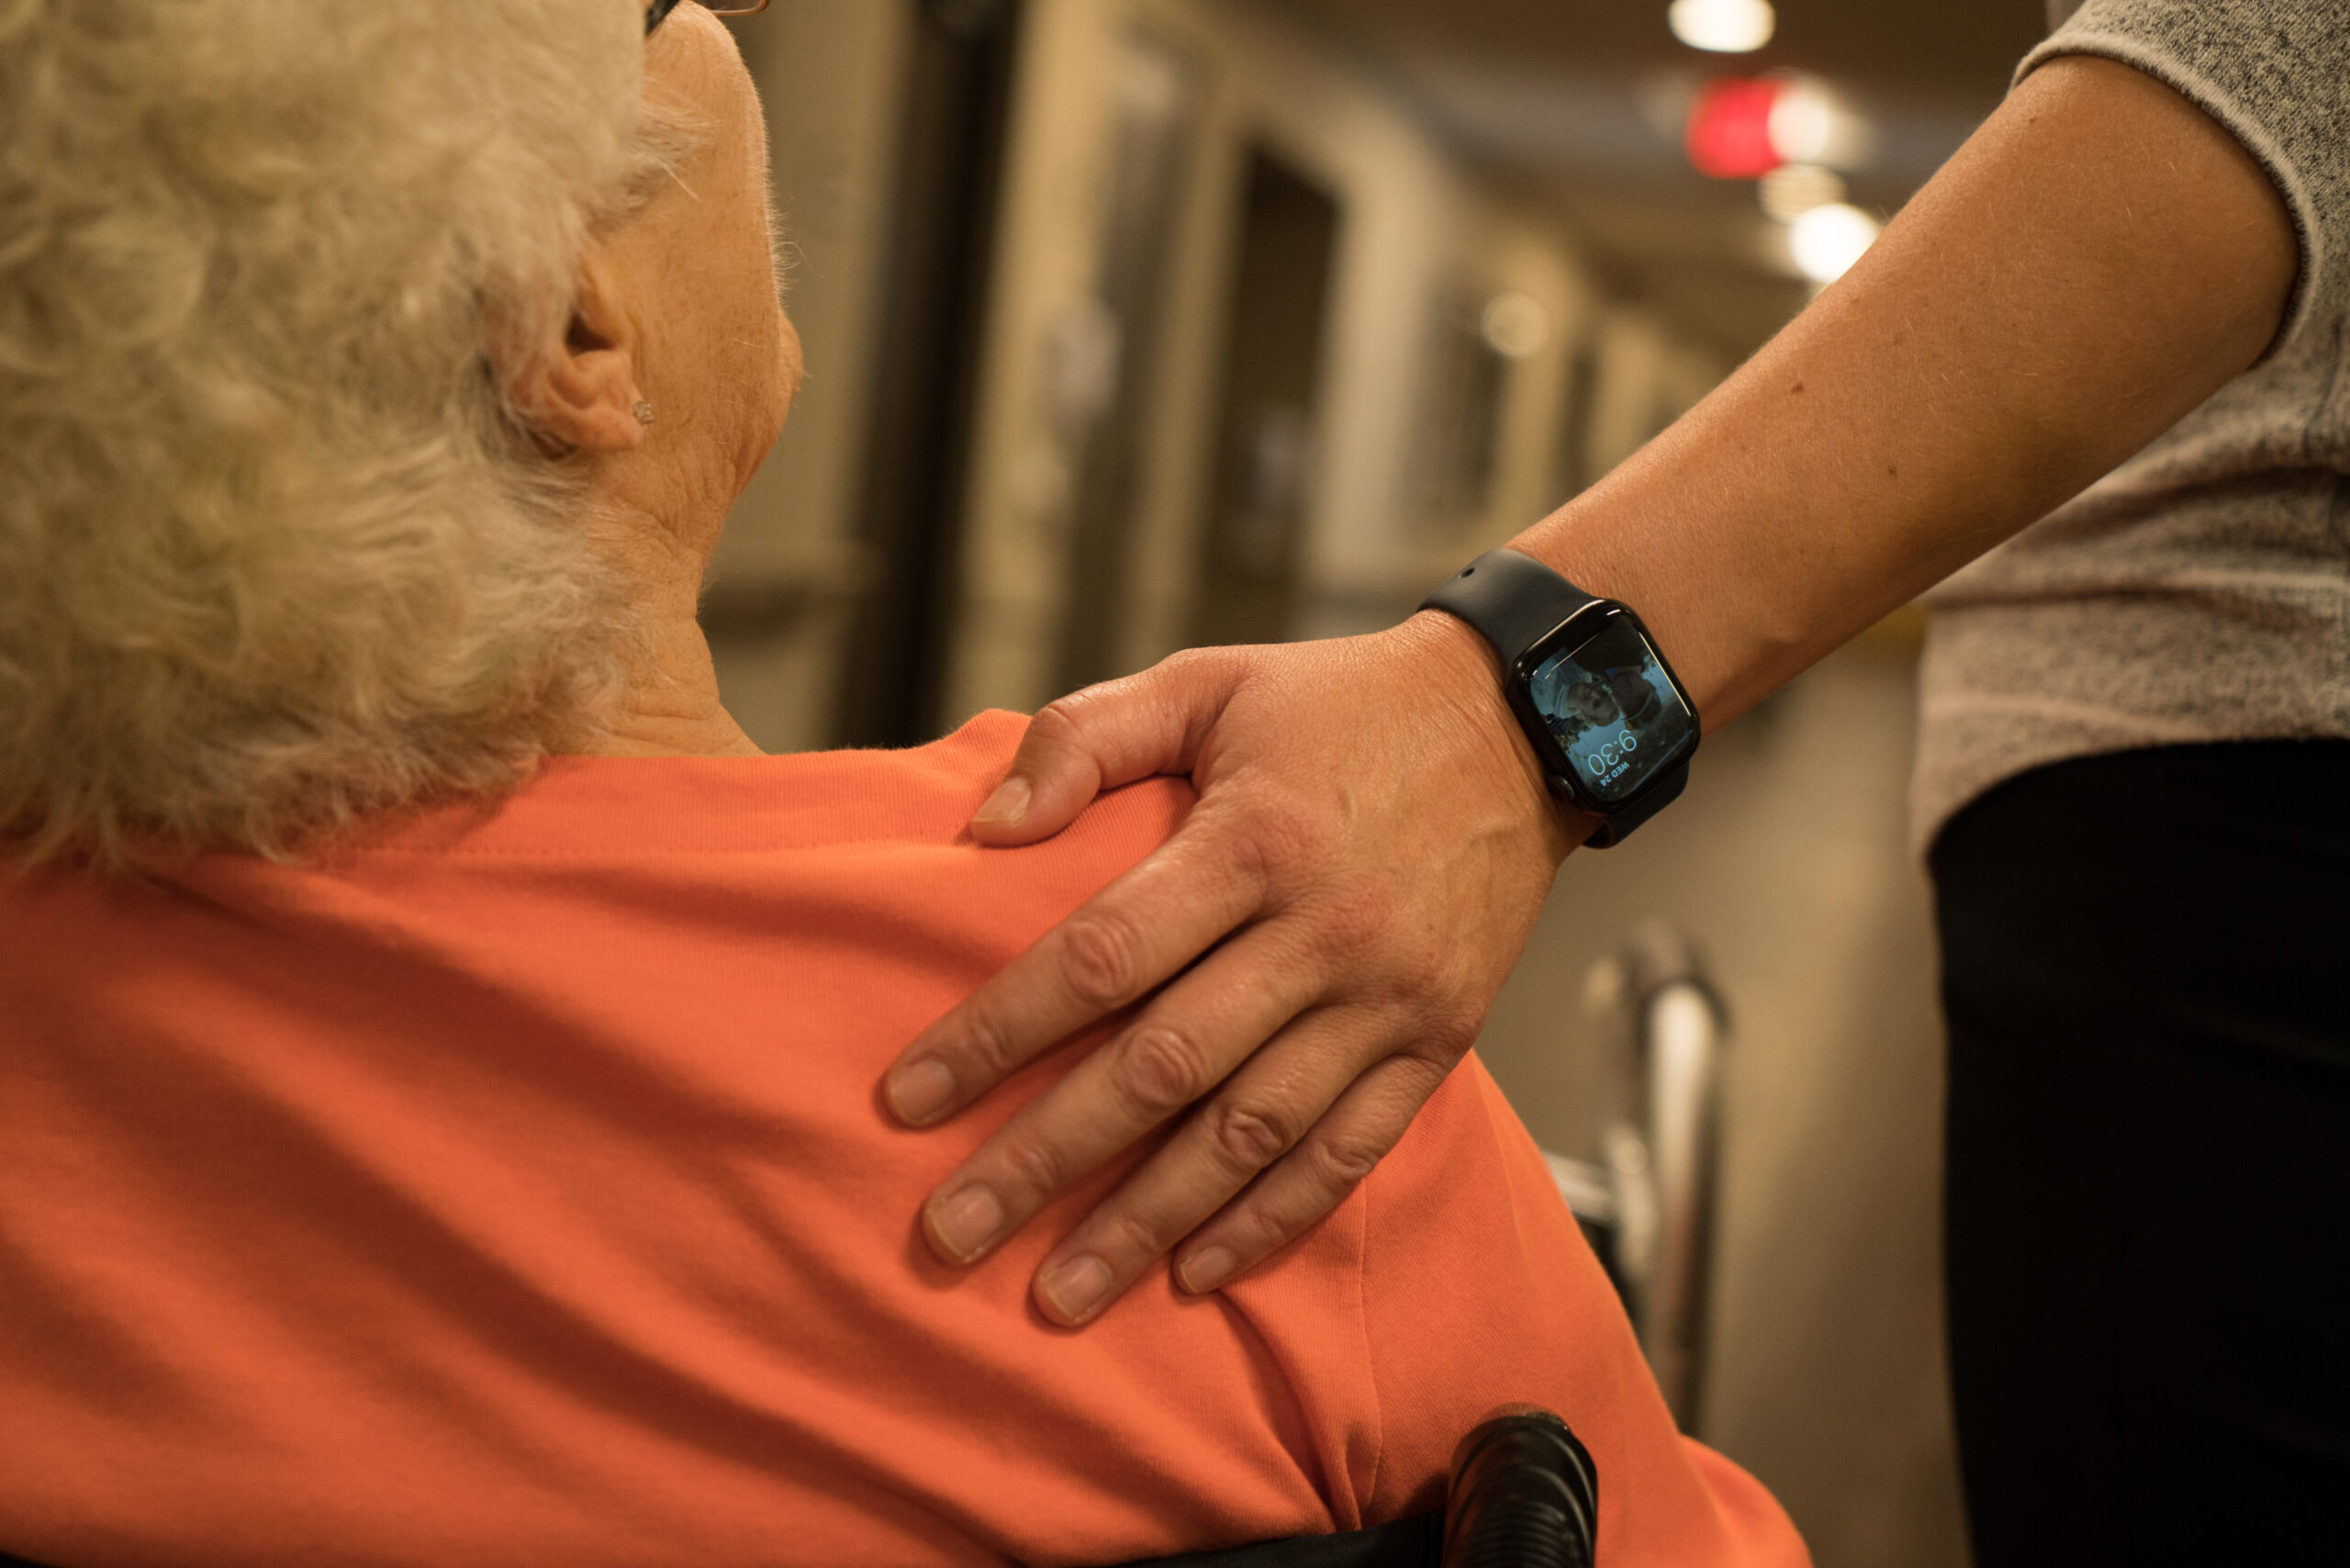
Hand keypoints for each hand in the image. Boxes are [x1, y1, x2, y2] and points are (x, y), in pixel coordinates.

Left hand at [883, 611, 1575, 1324]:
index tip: (908, 1098)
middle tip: (950, 1232)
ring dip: (1147, 1221)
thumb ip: (1087, 737)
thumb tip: (987, 830)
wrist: (1530, 725)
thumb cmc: (1342, 704)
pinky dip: (1272, 1219)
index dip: (997, 1033)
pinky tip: (1195, 1271)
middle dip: (1046, 1159)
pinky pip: (1349, 1151)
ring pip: (1251, 1134)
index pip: (1100, 957)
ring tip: (1057, 1293)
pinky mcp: (1437, 1040)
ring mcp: (1386, 997)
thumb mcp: (1208, 682)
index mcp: (1252, 839)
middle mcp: (1322, 931)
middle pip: (1162, 1069)